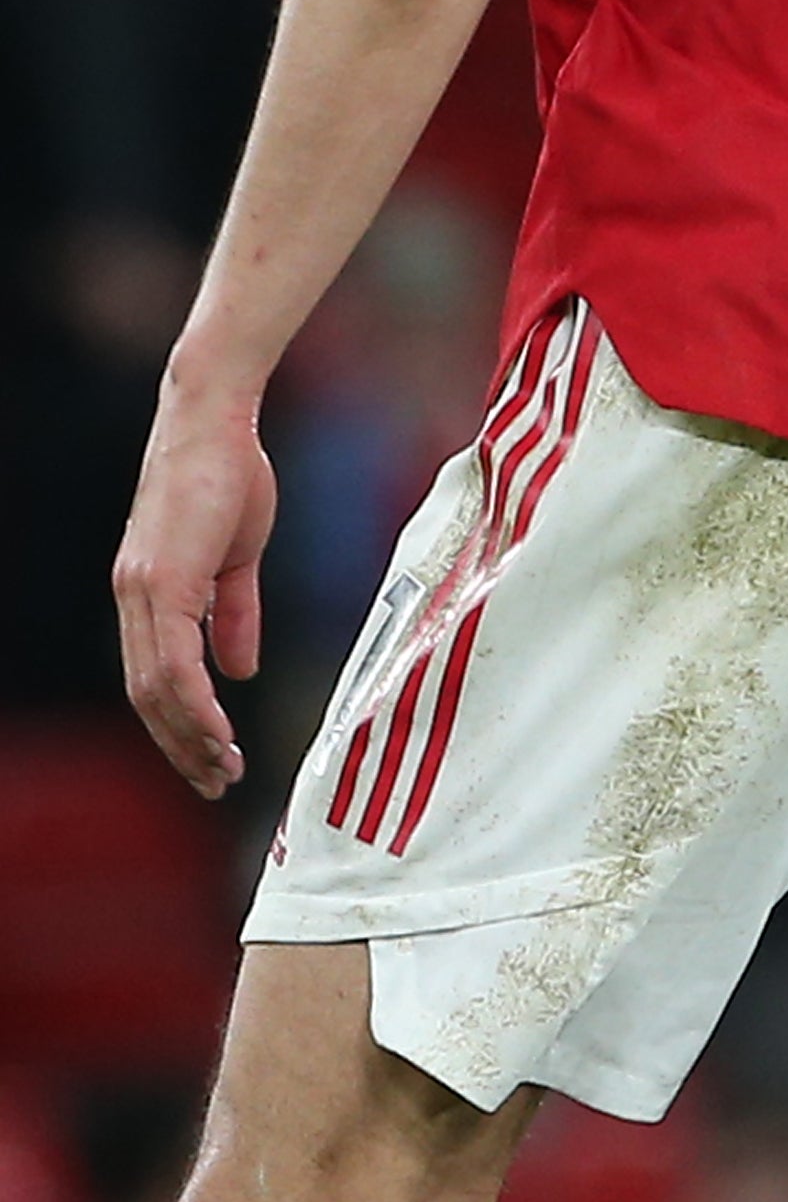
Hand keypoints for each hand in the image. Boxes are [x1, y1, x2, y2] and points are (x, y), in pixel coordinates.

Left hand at [114, 378, 276, 798]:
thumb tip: (239, 670)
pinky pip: (173, 662)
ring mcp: (144, 591)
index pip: (154, 679)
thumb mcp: (238, 554)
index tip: (212, 758)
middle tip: (216, 782)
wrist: (214, 418)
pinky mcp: (163, 581)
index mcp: (149, 593)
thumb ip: (235, 614)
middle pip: (148, 696)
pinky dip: (194, 704)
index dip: (181, 724)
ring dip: (190, 736)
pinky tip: (218, 730)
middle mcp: (135, 599)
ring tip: (223, 769)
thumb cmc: (229, 473)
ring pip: (156, 689)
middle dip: (182, 746)